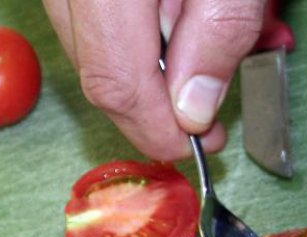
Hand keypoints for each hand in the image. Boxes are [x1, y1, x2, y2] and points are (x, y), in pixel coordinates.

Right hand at [43, 0, 269, 159]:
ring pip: (90, 53)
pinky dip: (130, 42)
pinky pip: (88, 26)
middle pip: (97, 74)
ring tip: (196, 56)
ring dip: (144, 73)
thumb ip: (218, 33)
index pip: (116, 83)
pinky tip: (171, 24)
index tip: (201, 142)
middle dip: (155, 108)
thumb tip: (194, 109)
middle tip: (204, 115)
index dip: (158, 128)